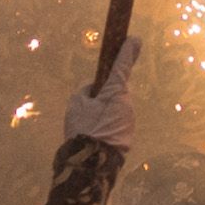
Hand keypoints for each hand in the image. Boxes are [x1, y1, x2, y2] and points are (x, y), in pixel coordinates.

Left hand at [60, 37, 138, 151]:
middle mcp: (71, 115)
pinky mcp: (80, 151)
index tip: (122, 100)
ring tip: (120, 136)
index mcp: (77, 100)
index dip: (112, 89)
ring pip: (98, 123)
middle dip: (112, 110)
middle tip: (123, 120)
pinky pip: (97, 139)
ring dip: (111, 127)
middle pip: (99, 104)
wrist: (94, 166)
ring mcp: (75, 134)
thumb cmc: (105, 125)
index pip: (97, 85)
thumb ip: (123, 67)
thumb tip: (133, 38)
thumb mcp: (117, 92)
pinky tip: (114, 147)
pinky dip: (107, 140)